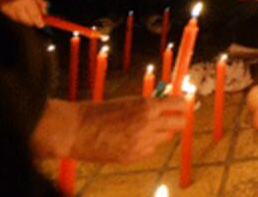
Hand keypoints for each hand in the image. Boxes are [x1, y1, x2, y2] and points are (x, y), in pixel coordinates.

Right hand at [0, 0, 47, 26]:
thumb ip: (40, 3)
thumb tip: (46, 12)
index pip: (35, 15)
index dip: (39, 21)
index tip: (41, 24)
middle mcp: (19, 4)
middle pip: (28, 20)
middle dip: (32, 21)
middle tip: (35, 19)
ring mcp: (10, 8)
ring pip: (20, 20)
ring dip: (24, 18)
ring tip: (22, 10)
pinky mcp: (3, 10)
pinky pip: (13, 18)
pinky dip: (16, 16)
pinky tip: (15, 10)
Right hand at [70, 96, 185, 162]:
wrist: (76, 130)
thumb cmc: (100, 111)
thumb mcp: (129, 101)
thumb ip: (149, 104)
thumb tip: (168, 102)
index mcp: (147, 106)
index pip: (179, 104)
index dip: (182, 103)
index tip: (181, 104)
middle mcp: (148, 124)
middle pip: (180, 124)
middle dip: (178, 119)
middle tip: (172, 117)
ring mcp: (141, 143)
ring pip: (164, 137)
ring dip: (160, 132)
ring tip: (142, 127)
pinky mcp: (133, 156)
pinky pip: (150, 149)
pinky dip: (146, 144)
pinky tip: (130, 139)